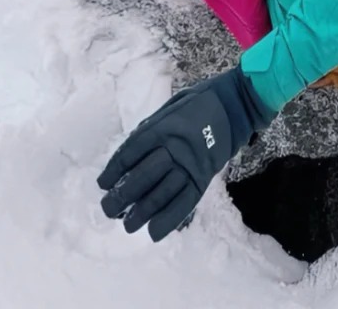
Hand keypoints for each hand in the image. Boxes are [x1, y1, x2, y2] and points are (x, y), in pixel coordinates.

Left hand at [97, 66, 272, 241]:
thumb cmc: (196, 104)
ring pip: (162, 193)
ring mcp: (191, 164)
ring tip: (128, 224)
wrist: (234, 105)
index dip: (115, 170)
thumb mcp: (168, 109)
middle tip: (109, 209)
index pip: (131, 152)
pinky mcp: (204, 178)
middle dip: (123, 196)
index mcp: (163, 126)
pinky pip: (185, 203)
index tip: (103, 184)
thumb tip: (125, 158)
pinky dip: (169, 220)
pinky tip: (154, 231)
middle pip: (143, 176)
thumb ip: (148, 130)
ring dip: (142, 212)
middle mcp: (175, 147)